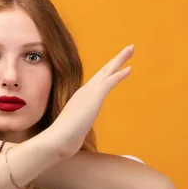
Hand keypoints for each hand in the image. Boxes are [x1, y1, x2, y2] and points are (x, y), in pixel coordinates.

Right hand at [42, 44, 133, 158]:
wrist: (57, 139)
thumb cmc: (63, 138)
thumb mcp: (72, 131)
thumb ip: (75, 130)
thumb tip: (73, 139)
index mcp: (81, 98)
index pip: (97, 81)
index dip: (108, 72)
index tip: (116, 65)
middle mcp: (85, 92)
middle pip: (104, 71)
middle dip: (116, 59)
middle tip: (128, 49)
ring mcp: (89, 93)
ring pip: (108, 71)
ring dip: (120, 59)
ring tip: (130, 49)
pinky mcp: (94, 97)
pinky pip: (110, 82)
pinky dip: (119, 75)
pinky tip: (129, 69)